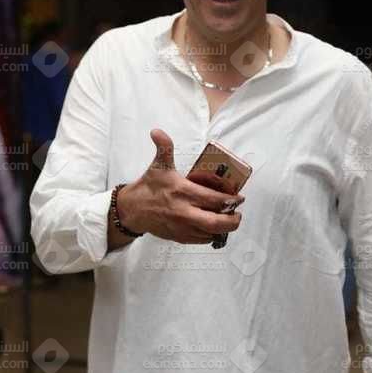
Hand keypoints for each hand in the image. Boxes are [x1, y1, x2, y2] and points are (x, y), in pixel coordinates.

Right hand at [116, 129, 244, 244]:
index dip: (231, 200)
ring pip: (210, 234)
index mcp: (183, 192)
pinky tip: (214, 227)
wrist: (132, 210)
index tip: (239, 198)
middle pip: (216, 223)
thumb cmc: (148, 187)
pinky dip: (210, 235)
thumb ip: (164, 148)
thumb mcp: (158, 166)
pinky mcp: (179, 237)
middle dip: (232, 221)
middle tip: (237, 214)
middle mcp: (184, 212)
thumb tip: (157, 132)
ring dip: (223, 228)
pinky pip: (201, 240)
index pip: (214, 199)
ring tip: (228, 219)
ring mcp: (182, 227)